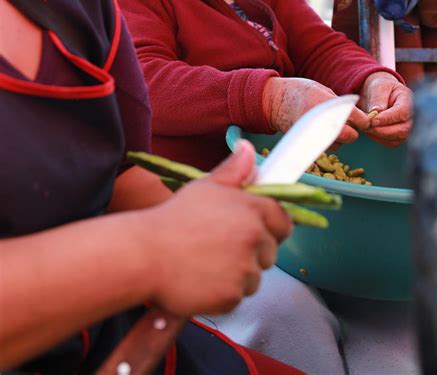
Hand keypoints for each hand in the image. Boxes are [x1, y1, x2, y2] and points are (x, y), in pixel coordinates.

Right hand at [138, 140, 291, 316]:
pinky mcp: (232, 295)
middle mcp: (253, 238)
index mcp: (251, 209)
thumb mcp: (204, 188)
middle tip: (222, 247)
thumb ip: (233, 171)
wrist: (144, 254)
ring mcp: (244, 268)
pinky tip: (203, 279)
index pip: (283, 220)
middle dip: (253, 252)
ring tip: (207, 262)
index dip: (272, 226)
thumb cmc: (173, 218)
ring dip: (238, 274)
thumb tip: (248, 148)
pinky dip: (224, 293)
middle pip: (271, 251)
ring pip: (255, 276)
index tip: (256, 230)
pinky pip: (238, 296)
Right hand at [262, 77, 369, 148]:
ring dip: (340, 138)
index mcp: (327, 105)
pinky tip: (322, 131)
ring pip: (339, 144)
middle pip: (350, 136)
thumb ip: (340, 103)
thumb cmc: (299, 91)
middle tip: (349, 123)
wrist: (273, 101)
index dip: (363, 119)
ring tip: (331, 125)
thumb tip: (357, 115)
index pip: (356, 118)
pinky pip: (326, 147)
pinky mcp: (307, 143)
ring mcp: (313, 134)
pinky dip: (329, 141)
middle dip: (352, 131)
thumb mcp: (322, 89)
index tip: (363, 119)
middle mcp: (321, 122)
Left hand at [359, 72, 412, 146]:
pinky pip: (390, 142)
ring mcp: (407, 128)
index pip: (402, 112)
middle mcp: (412, 116)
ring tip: (366, 126)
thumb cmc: (380, 88)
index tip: (373, 120)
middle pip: (403, 130)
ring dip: (379, 135)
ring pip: (396, 139)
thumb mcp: (378, 87)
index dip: (388, 118)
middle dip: (382, 130)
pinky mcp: (399, 136)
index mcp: (409, 100)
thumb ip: (378, 98)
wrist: (379, 94)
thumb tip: (376, 112)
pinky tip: (369, 130)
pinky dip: (378, 138)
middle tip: (366, 126)